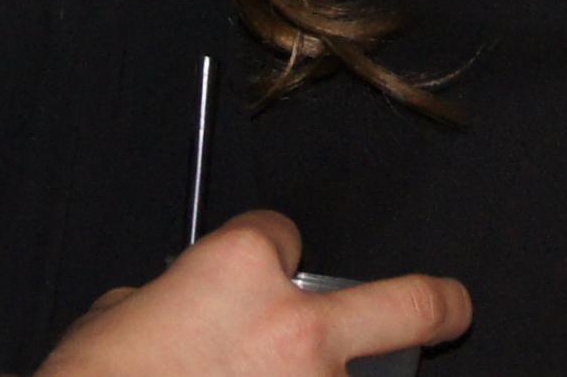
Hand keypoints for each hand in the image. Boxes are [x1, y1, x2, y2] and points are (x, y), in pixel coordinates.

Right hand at [38, 214, 469, 375]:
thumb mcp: (116, 322)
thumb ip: (168, 302)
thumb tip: (173, 313)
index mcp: (240, 271)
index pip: (282, 236)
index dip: (269, 258)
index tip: (265, 279)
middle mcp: (297, 331)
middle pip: (407, 303)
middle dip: (437, 306)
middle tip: (449, 310)